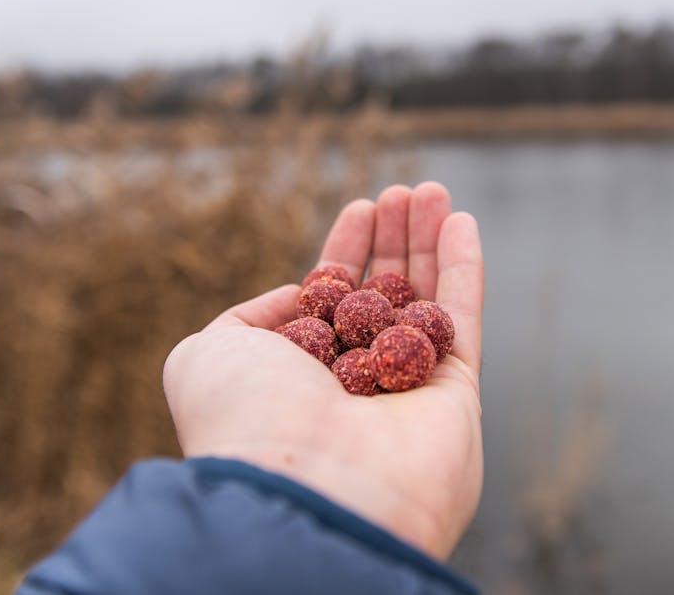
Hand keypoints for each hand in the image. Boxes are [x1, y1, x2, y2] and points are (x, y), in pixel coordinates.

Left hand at [162, 182, 483, 558]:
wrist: (307, 484)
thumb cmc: (246, 418)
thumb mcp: (207, 354)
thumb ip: (247, 316)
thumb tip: (298, 294)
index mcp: (299, 379)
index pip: (331, 304)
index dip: (345, 253)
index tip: (360, 208)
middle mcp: (355, 385)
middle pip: (383, 296)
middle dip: (394, 240)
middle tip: (404, 191)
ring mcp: (408, 390)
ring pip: (426, 301)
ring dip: (431, 243)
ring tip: (434, 189)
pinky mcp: (456, 394)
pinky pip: (463, 320)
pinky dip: (466, 269)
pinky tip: (462, 222)